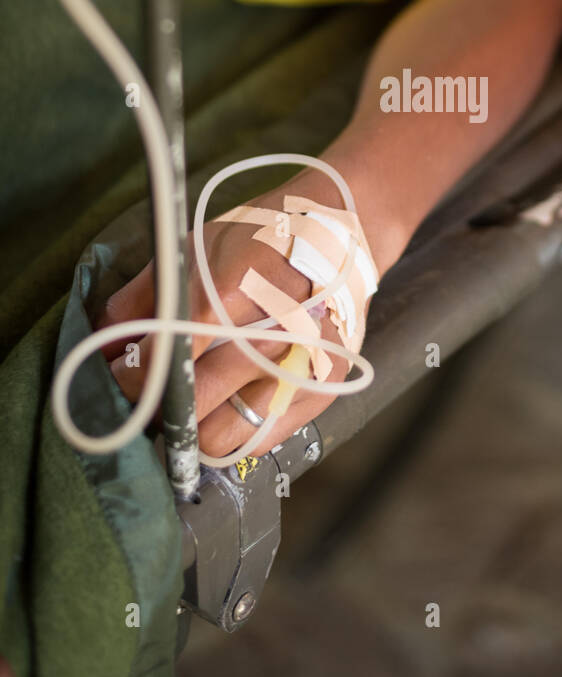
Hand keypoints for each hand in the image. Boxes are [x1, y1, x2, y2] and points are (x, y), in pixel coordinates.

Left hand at [97, 178, 358, 459]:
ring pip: (218, 440)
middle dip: (157, 407)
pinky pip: (256, 441)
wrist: (342, 234)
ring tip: (192, 404)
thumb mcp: (195, 249)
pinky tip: (231, 402)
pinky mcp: (320, 392)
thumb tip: (104, 341)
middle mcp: (268, 340)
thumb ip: (144, 297)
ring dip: (196, 428)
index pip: (158, 365)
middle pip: (186, 411)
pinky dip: (235, 430)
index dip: (126, 380)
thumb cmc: (262, 237)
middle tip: (153, 394)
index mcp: (229, 298)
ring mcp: (298, 371)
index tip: (117, 379)